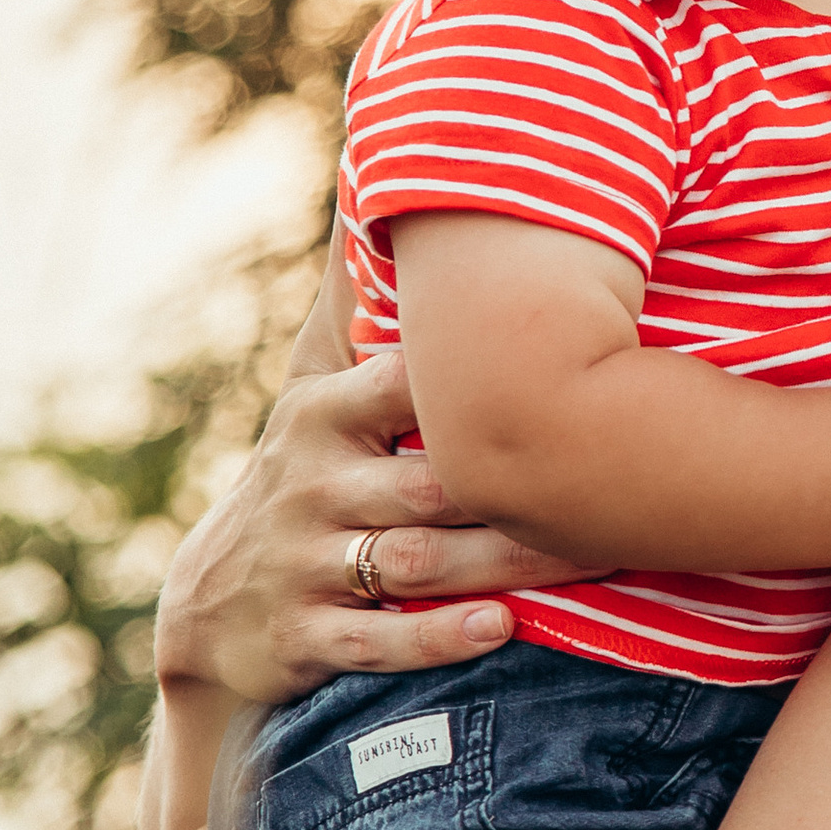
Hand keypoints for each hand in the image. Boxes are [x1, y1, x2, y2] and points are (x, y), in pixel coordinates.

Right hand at [152, 347, 601, 705]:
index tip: (566, 353)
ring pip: (414, 561)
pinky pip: (377, 640)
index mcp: (323, 415)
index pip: (403, 384)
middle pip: (431, 483)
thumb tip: (373, 189)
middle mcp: (312, 483)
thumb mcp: (318, 398)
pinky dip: (438, 637)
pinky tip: (500, 627)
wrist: (212, 612)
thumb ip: (361, 315)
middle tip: (619, 480)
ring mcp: (304, 563)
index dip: (474, 373)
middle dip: (520, 485)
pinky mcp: (304, 638)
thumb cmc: (307, 482)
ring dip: (504, 562)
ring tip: (589, 556)